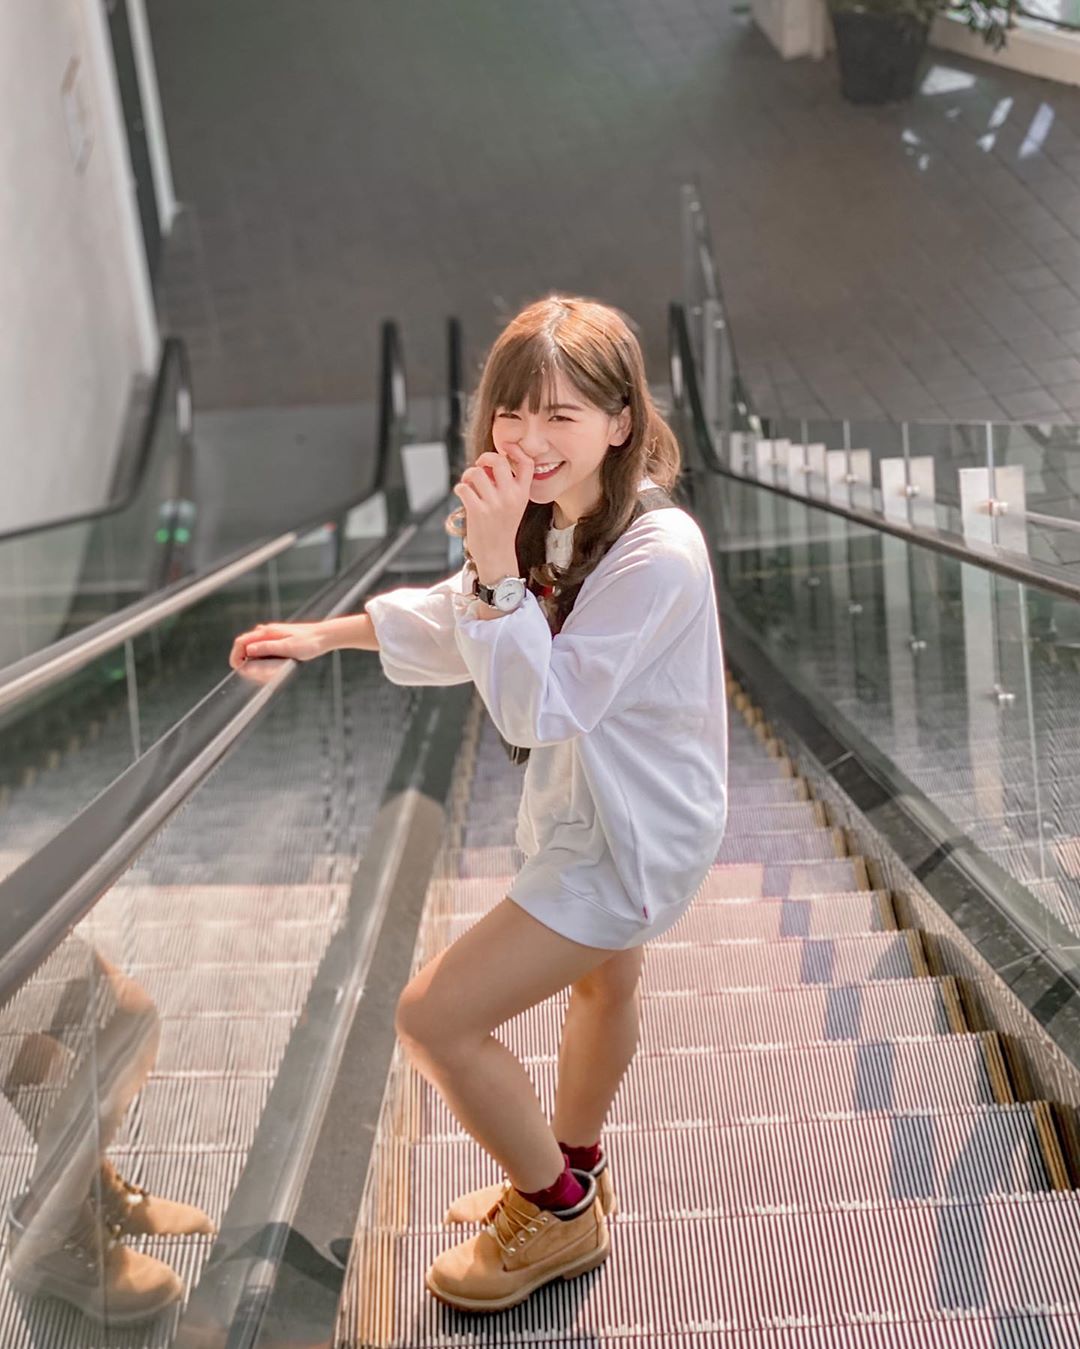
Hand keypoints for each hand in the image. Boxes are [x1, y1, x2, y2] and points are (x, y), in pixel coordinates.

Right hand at [229, 622, 327, 670]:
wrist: (324, 636)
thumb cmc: (309, 642)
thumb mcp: (288, 647)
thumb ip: (268, 648)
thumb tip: (248, 650)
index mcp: (266, 632)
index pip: (241, 642)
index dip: (235, 655)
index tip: (237, 668)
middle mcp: (266, 632)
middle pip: (245, 645)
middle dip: (244, 660)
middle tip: (251, 674)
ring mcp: (271, 635)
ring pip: (254, 648)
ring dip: (253, 661)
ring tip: (262, 673)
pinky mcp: (277, 640)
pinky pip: (263, 649)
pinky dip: (262, 659)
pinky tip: (270, 667)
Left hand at [452, 445, 533, 580]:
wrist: (497, 555)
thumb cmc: (502, 528)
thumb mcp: (514, 505)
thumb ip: (507, 485)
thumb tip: (487, 462)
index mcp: (522, 493)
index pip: (526, 463)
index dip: (515, 450)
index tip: (505, 447)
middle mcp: (510, 496)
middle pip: (498, 461)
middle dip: (484, 457)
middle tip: (479, 466)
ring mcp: (494, 504)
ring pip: (476, 472)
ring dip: (468, 475)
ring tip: (469, 484)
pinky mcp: (478, 511)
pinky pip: (463, 487)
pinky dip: (460, 488)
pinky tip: (463, 495)